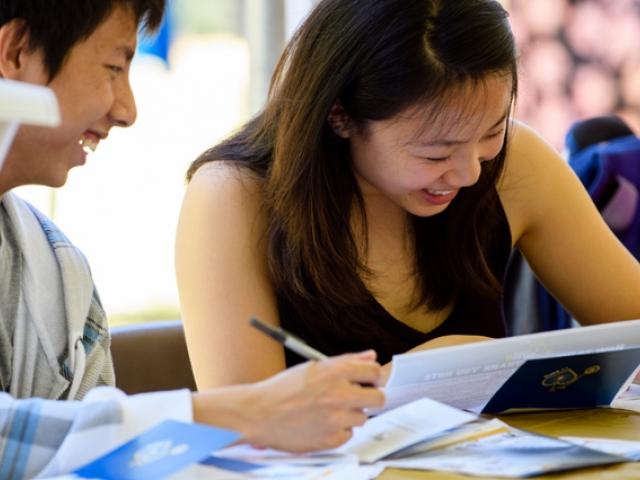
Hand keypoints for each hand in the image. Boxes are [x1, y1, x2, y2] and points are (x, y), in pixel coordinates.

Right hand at [244, 350, 383, 451]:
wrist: (259, 413)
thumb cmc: (283, 389)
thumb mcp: (314, 367)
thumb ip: (347, 361)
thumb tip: (371, 356)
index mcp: (335, 372)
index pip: (375, 372)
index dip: (374, 377)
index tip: (371, 381)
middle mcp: (339, 394)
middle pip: (378, 398)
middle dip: (371, 398)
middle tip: (357, 399)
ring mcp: (336, 418)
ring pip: (362, 417)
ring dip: (350, 414)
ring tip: (328, 410)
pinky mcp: (332, 439)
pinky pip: (348, 434)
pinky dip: (338, 430)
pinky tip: (321, 423)